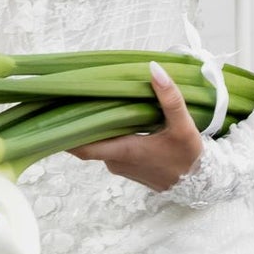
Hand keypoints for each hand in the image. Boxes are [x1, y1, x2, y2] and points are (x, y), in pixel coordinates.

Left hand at [67, 62, 205, 191]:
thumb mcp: (183, 126)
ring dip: (96, 127)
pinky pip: (110, 148)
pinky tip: (114, 116)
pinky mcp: (127, 167)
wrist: (201, 184)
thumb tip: (154, 69)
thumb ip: (169, 97)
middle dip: (79, 122)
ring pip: (99, 144)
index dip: (63, 133)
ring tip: (92, 100)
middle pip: (88, 141)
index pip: (82, 147)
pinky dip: (109, 134)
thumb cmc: (189, 157)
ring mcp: (121, 166)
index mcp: (124, 151)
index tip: (52, 113)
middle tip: (71, 96)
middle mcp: (116, 162)